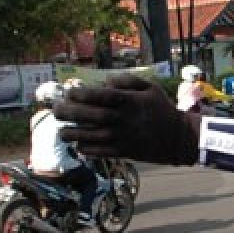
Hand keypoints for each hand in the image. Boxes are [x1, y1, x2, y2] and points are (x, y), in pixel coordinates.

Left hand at [54, 75, 200, 164]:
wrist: (177, 138)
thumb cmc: (161, 109)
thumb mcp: (150, 87)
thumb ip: (127, 80)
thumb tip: (104, 81)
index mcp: (129, 101)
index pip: (99, 96)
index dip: (81, 94)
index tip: (69, 92)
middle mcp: (122, 119)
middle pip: (90, 116)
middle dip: (69, 112)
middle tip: (56, 110)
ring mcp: (121, 137)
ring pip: (90, 136)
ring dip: (72, 133)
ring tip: (61, 131)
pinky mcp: (122, 152)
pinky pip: (99, 152)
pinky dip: (85, 148)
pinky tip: (77, 144)